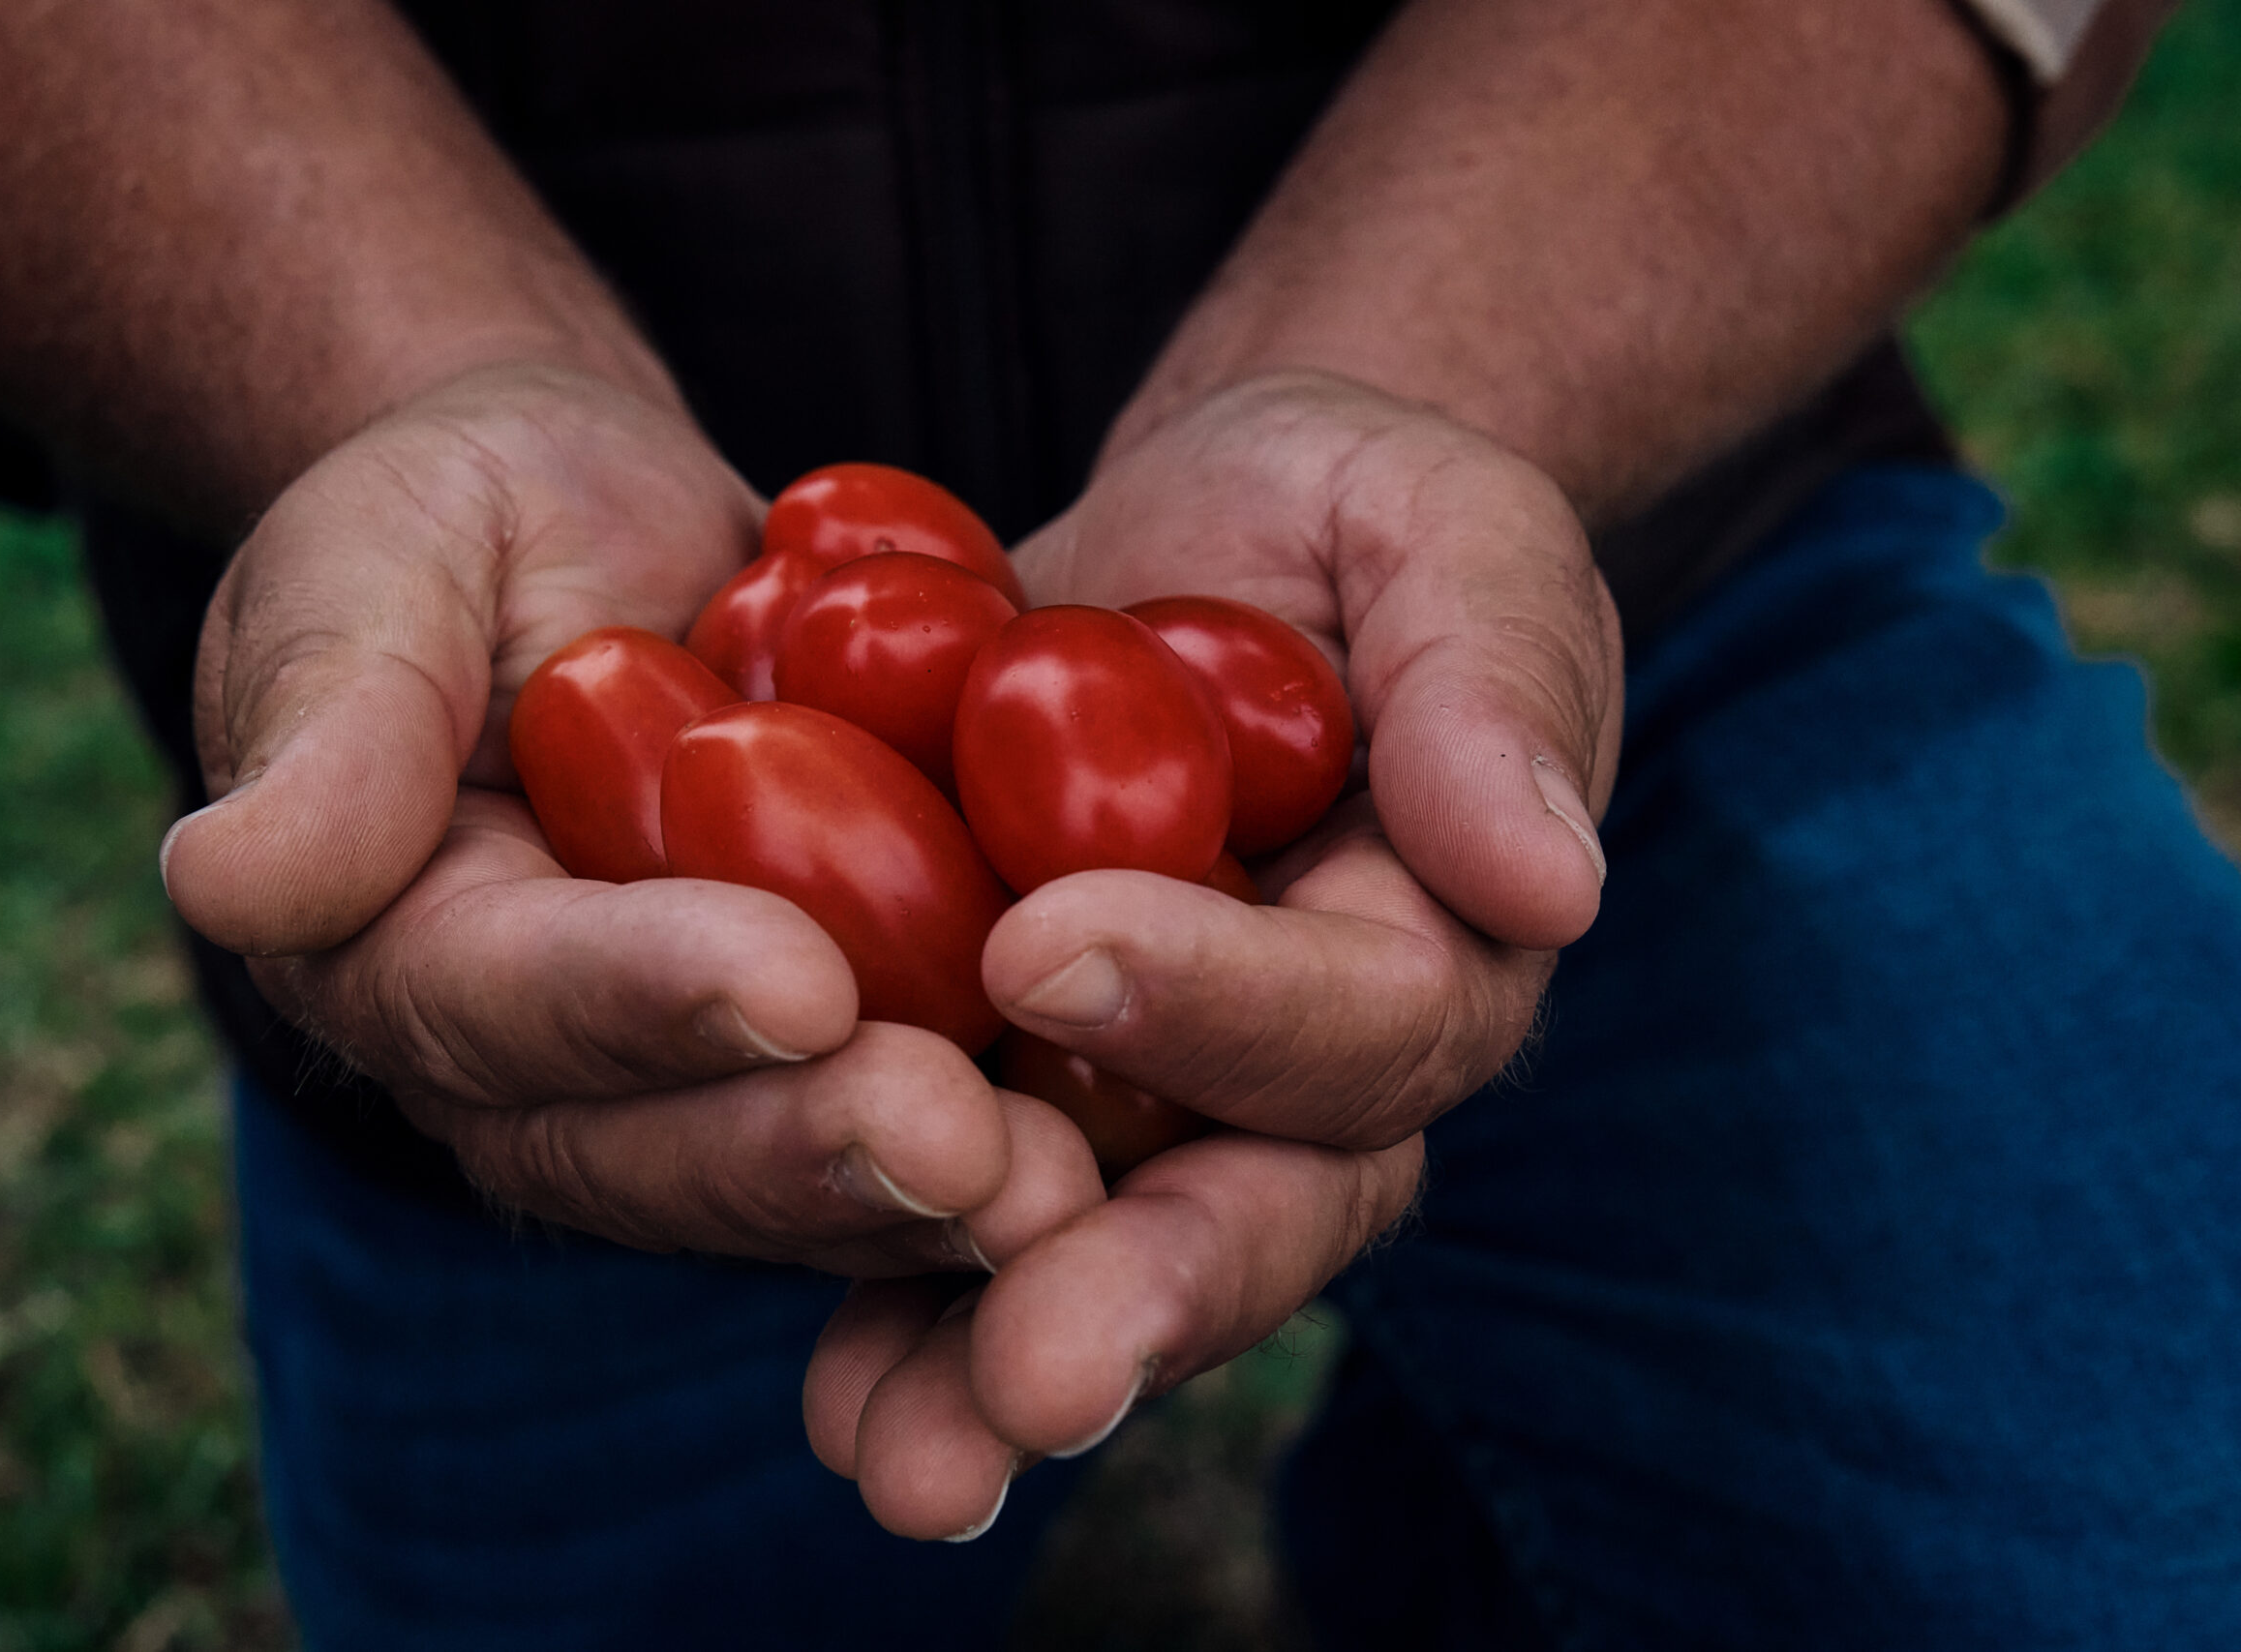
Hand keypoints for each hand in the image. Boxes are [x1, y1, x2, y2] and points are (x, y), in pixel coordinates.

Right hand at [161, 363, 1102, 1273]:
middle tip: (965, 1143)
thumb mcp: (379, 561)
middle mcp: (535, 1071)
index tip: (790, 979)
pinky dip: (1004, 1148)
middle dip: (809, 1144)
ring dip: (928, 1193)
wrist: (599, 543)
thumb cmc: (463, 522)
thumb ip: (329, 717)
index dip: (643, 998)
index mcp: (401, 953)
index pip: (506, 1001)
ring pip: (791, 1177)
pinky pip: (896, 1131)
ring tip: (1070, 1184)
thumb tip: (228, 879)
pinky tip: (1130, 1146)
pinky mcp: (812, 1076)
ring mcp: (680, 1093)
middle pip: (658, 1143)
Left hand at [804, 372, 1622, 1535]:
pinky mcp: (1022, 1099)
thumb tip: (1549, 884)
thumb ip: (1495, 680)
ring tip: (895, 1462)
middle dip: (1141, 1294)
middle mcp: (1310, 1076)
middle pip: (1253, 1214)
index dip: (1226, 1003)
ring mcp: (1163, 1108)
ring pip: (1103, 1262)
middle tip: (1033, 1379)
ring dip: (996, 1365)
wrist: (1201, 543)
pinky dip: (896, 1307)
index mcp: (1435, 948)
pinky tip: (827, 1395)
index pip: (1365, 1022)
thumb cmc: (1343, 517)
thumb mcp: (1438, 528)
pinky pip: (965, 1221)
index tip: (1047, 945)